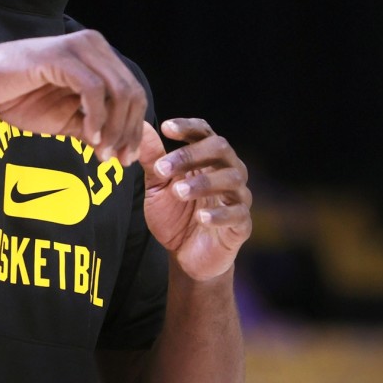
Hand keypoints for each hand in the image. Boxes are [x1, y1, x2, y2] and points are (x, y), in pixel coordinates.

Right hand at [0, 31, 146, 163]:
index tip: (125, 159)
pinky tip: (89, 136)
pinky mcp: (61, 56)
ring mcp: (78, 48)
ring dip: (114, 128)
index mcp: (98, 57)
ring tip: (100, 152)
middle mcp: (94, 46)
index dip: (134, 128)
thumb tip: (118, 150)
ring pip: (118, 90)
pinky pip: (93, 89)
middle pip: (132, 92)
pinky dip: (96, 117)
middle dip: (128, 131)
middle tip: (117, 160)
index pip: (133, 93)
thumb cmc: (18, 96)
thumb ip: (92, 129)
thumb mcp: (63, 120)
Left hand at [138, 119, 251, 280]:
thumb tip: (141, 126)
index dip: (187, 127)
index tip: (165, 128)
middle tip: (163, 168)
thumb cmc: (175, 214)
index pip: (204, 132)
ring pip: (231, 179)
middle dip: (190, 155)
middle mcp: (228, 171)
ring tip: (178, 192)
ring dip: (203, 183)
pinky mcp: (242, 224)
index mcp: (208, 158)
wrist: (185, 255)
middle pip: (220, 148)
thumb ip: (152, 158)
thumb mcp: (158, 185)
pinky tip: (200, 218)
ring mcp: (238, 197)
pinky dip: (219, 215)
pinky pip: (237, 214)